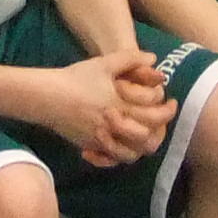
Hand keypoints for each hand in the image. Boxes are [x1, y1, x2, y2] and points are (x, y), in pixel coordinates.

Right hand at [38, 53, 172, 166]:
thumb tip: (153, 59)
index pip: (154, 114)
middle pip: (146, 138)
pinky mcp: (90, 145)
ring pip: (131, 154)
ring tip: (145, 135)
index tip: (170, 102)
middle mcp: (113, 125)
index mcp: (119, 104)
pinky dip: (119, 156)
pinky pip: (110, 159)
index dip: (167, 109)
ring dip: (142, 146)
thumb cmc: (76, 78)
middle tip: (162, 120)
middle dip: (160, 130)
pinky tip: (123, 145)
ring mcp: (101, 139)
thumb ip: (130, 58)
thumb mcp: (104, 63)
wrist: (46, 96)